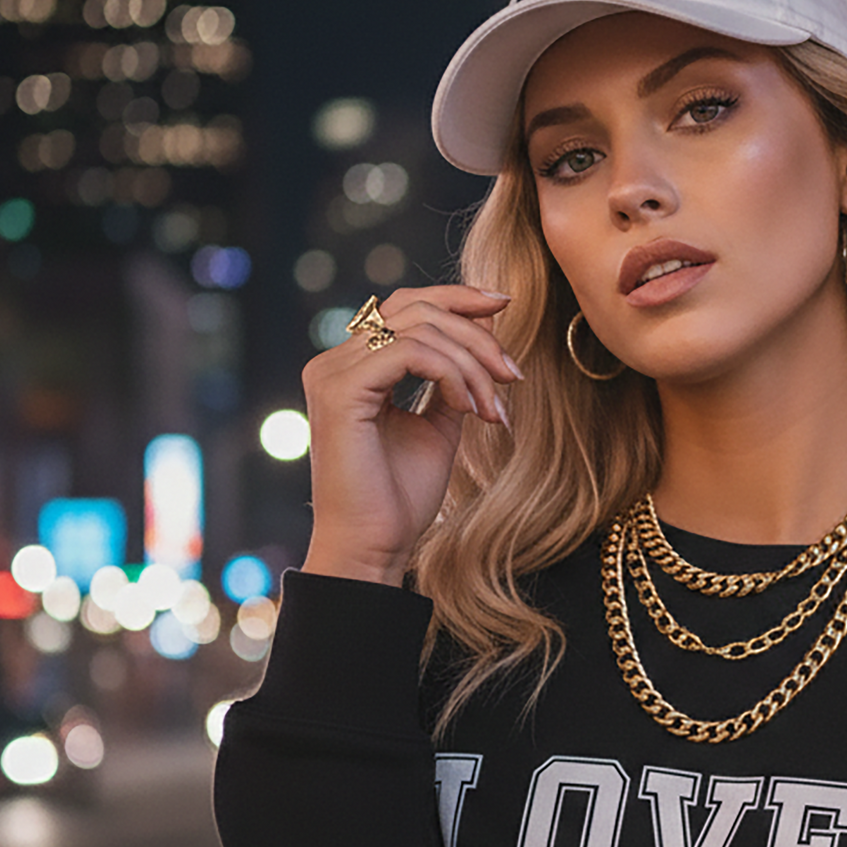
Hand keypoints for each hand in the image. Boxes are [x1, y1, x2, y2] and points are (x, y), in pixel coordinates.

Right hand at [298, 285, 520, 585]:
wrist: (376, 548)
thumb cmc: (401, 498)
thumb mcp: (438, 425)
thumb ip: (452, 378)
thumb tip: (485, 331)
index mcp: (352, 367)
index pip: (405, 307)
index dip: (456, 297)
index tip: (505, 306)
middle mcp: (334, 362)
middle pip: (415, 309)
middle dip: (477, 336)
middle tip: (514, 376)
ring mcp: (332, 373)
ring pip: (419, 329)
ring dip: (473, 364)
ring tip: (494, 409)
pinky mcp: (341, 390)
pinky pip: (411, 354)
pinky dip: (453, 375)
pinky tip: (470, 410)